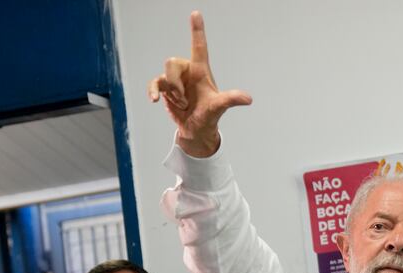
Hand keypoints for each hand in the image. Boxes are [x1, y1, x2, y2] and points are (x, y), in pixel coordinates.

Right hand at [148, 11, 251, 156]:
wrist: (196, 130)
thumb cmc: (209, 115)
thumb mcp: (219, 107)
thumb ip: (231, 100)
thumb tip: (248, 99)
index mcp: (201, 71)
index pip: (199, 46)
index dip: (197, 30)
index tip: (196, 13)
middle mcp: (188, 72)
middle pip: (172, 62)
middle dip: (175, 83)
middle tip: (186, 101)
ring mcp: (175, 80)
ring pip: (164, 75)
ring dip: (172, 93)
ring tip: (183, 105)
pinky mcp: (166, 89)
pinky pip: (154, 83)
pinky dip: (153, 91)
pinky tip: (154, 100)